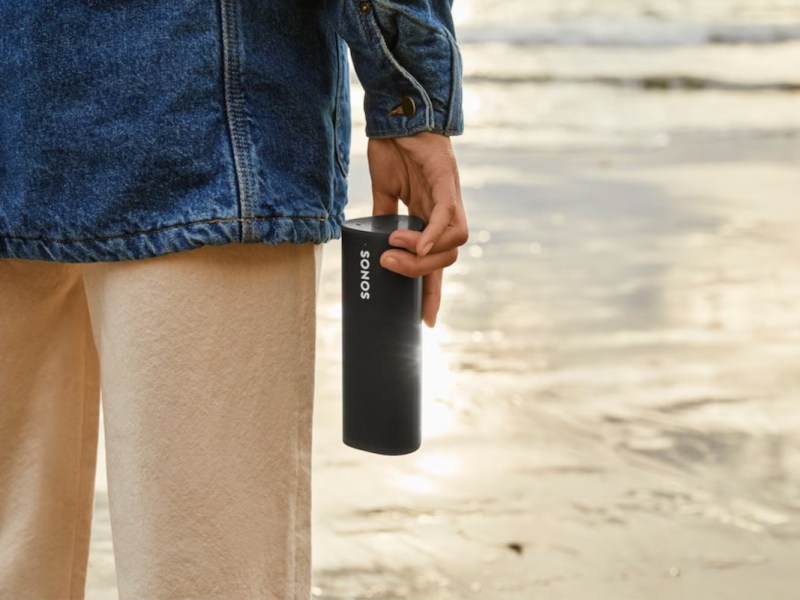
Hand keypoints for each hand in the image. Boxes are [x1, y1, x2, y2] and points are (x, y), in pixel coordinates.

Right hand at [367, 131, 468, 327]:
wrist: (398, 114)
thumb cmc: (394, 148)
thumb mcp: (384, 191)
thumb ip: (383, 216)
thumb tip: (372, 241)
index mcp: (430, 219)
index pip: (437, 264)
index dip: (432, 294)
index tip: (426, 323)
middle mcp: (445, 214)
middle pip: (446, 259)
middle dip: (420, 276)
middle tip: (390, 266)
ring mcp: (449, 199)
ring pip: (453, 244)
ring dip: (423, 255)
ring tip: (396, 246)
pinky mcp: (447, 183)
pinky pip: (447, 217)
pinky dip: (434, 235)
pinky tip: (417, 244)